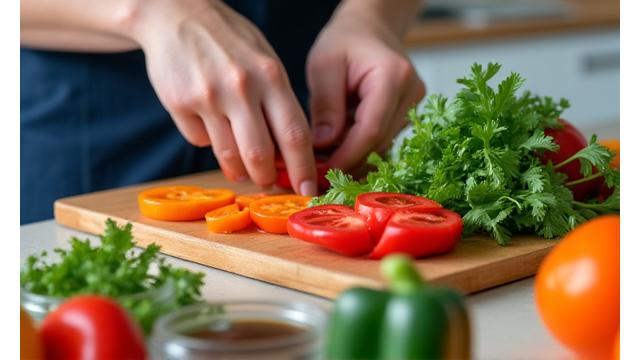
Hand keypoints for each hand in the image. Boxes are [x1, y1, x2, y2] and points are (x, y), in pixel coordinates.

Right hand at [130, 0, 316, 194]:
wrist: (175, 13)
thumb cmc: (229, 41)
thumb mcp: (265, 61)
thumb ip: (278, 102)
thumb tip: (289, 150)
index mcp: (270, 76)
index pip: (295, 134)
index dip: (304, 168)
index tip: (307, 189)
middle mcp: (240, 87)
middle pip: (261, 154)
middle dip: (268, 178)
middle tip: (270, 182)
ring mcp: (207, 97)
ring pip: (228, 156)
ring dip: (239, 171)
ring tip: (243, 170)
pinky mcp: (179, 104)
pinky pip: (200, 141)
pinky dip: (208, 141)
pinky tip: (210, 123)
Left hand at [306, 7, 424, 170]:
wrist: (369, 30)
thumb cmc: (344, 42)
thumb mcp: (324, 66)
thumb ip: (325, 106)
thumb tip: (323, 146)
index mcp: (393, 77)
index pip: (371, 129)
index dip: (346, 156)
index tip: (321, 172)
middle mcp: (411, 94)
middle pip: (379, 143)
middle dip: (347, 161)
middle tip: (316, 174)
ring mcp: (413, 106)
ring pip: (381, 146)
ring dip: (353, 156)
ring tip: (323, 158)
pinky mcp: (407, 116)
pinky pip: (383, 141)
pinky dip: (360, 149)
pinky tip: (338, 149)